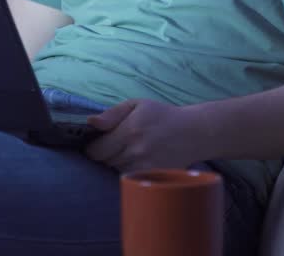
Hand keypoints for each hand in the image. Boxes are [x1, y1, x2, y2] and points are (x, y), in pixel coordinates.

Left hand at [84, 99, 205, 172]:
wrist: (193, 133)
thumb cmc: (161, 116)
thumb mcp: (136, 105)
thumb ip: (111, 114)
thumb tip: (90, 123)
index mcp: (130, 131)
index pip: (96, 151)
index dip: (91, 148)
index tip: (95, 143)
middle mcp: (136, 151)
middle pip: (104, 163)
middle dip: (104, 155)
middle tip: (114, 145)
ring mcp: (146, 167)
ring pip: (116, 171)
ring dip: (116, 163)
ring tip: (128, 150)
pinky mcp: (154, 177)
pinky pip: (130, 177)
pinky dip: (129, 171)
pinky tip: (136, 160)